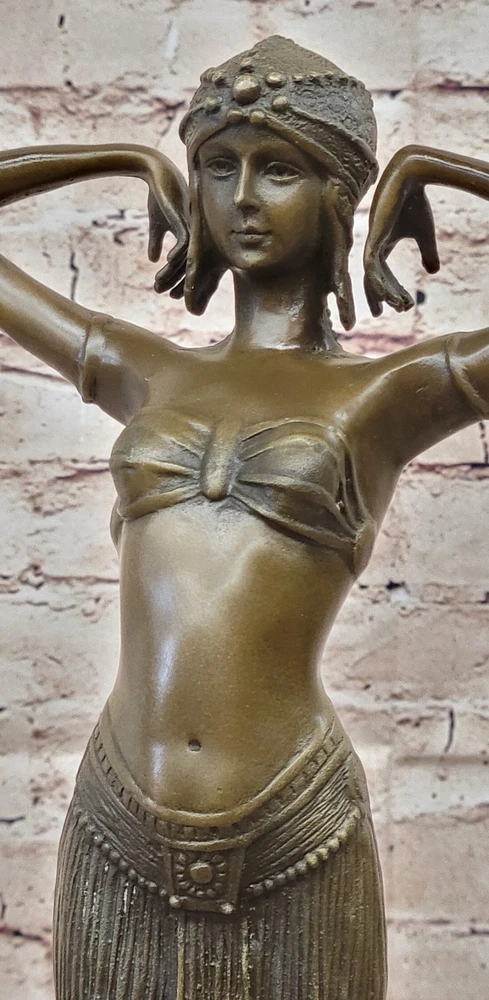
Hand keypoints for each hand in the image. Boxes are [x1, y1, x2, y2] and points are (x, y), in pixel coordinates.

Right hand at [145, 151, 189, 298]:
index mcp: (191, 238)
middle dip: (177, 283)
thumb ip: (156, 241)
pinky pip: (185, 240)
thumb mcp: (156, 223)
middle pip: (190, 266)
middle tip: (166, 295)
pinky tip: (168, 261)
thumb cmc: (159, 197)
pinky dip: (177, 252)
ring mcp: (191, 227)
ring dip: (172, 273)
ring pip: (185, 258)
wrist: (157, 174)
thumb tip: (153, 259)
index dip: (180, 281)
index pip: (188, 265)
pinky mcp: (184, 218)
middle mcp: (195, 235)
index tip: (170, 294)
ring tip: (158, 283)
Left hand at [364, 154, 439, 316]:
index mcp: (382, 244)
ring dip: (383, 293)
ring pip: (371, 277)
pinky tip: (382, 295)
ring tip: (394, 307)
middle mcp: (373, 245)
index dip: (388, 291)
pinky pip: (370, 266)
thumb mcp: (425, 234)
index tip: (399, 306)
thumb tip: (433, 272)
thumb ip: (427, 253)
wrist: (411, 179)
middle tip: (382, 313)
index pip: (380, 274)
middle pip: (372, 279)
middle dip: (378, 297)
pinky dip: (376, 282)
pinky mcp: (372, 237)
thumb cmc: (416, 203)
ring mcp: (371, 242)